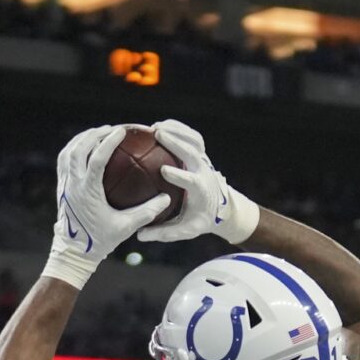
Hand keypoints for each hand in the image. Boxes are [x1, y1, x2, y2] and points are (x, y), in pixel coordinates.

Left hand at [45, 125, 168, 290]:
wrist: (73, 252)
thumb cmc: (100, 241)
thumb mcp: (125, 228)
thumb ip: (146, 213)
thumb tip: (166, 199)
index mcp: (87, 192)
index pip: (96, 159)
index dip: (109, 142)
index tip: (121, 131)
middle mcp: (73, 185)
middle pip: (79, 149)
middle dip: (95, 134)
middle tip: (111, 129)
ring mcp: (64, 185)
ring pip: (68, 152)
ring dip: (83, 138)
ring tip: (99, 132)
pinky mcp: (61, 187)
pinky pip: (64, 160)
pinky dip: (74, 148)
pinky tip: (85, 146)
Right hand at [136, 119, 260, 245]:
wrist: (219, 205)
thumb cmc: (199, 219)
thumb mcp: (186, 230)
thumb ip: (164, 233)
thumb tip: (140, 235)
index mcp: (201, 191)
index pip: (192, 181)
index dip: (179, 174)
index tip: (164, 170)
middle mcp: (204, 171)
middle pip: (193, 152)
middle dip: (176, 142)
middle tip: (157, 134)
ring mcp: (204, 160)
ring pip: (194, 140)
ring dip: (177, 130)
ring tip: (155, 127)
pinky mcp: (201, 153)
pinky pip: (192, 135)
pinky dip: (178, 128)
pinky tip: (159, 125)